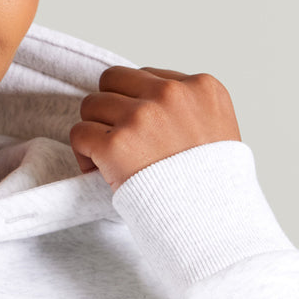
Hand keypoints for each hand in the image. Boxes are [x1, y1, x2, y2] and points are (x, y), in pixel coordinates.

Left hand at [69, 65, 241, 191]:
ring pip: (91, 105)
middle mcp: (171, 95)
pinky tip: (99, 170)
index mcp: (200, 87)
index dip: (137, 104)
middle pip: (113, 81)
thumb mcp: (219, 129)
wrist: (210, 222)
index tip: (143, 133)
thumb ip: (187, 108)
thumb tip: (146, 100)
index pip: (145, 76)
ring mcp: (142, 118)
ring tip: (110, 158)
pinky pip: (79, 133)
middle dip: (110, 108)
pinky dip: (83, 153)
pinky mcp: (116, 145)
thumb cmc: (213, 185)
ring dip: (95, 131)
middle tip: (119, 139)